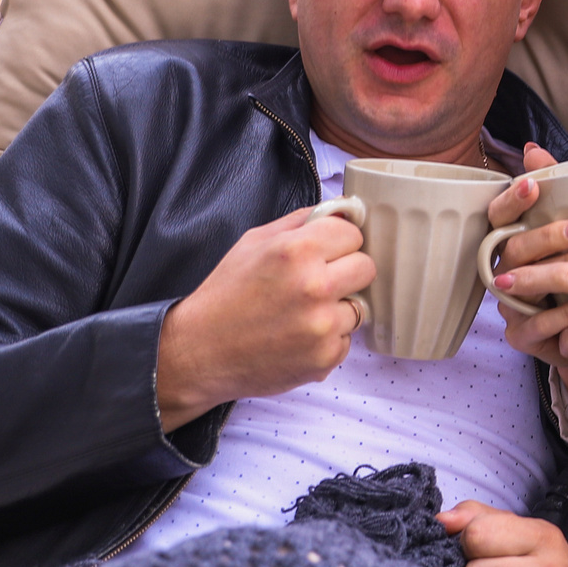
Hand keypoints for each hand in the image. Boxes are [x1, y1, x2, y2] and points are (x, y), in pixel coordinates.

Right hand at [155, 205, 372, 430]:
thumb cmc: (225, 295)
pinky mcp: (325, 357)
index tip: (324, 252)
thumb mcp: (254, 242)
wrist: (200, 352)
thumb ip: (301, 222)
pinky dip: (328, 338)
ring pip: (359, 305)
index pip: (353, 233)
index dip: (337, 242)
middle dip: (346, 271)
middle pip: (366, 267)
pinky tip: (297, 336)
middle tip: (317, 282)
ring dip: (338, 308)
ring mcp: (322, 326)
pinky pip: (346, 339)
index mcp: (296, 250)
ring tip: (302, 312)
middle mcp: (314, 286)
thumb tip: (341, 209)